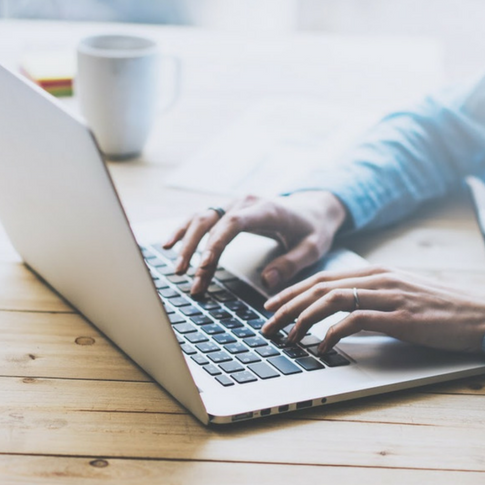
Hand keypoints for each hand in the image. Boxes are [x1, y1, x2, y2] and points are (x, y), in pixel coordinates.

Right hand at [163, 191, 348, 295]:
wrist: (314, 209)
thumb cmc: (313, 230)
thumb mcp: (312, 249)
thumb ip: (291, 264)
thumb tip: (267, 281)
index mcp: (267, 210)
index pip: (234, 223)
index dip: (216, 242)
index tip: (205, 265)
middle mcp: (246, 203)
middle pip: (211, 220)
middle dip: (196, 249)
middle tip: (189, 277)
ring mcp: (235, 204)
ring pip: (202, 218)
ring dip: (187, 243)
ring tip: (179, 271)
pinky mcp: (229, 210)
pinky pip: (202, 217)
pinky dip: (185, 230)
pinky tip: (170, 245)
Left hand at [261, 267, 484, 353]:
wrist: (482, 316)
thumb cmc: (445, 313)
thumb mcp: (405, 299)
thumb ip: (377, 301)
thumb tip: (346, 316)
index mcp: (379, 273)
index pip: (324, 278)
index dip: (293, 291)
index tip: (272, 306)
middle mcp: (380, 279)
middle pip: (320, 287)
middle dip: (287, 306)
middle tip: (266, 324)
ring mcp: (389, 296)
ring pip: (330, 300)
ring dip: (301, 319)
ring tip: (285, 336)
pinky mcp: (399, 317)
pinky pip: (354, 321)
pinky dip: (331, 332)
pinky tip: (320, 347)